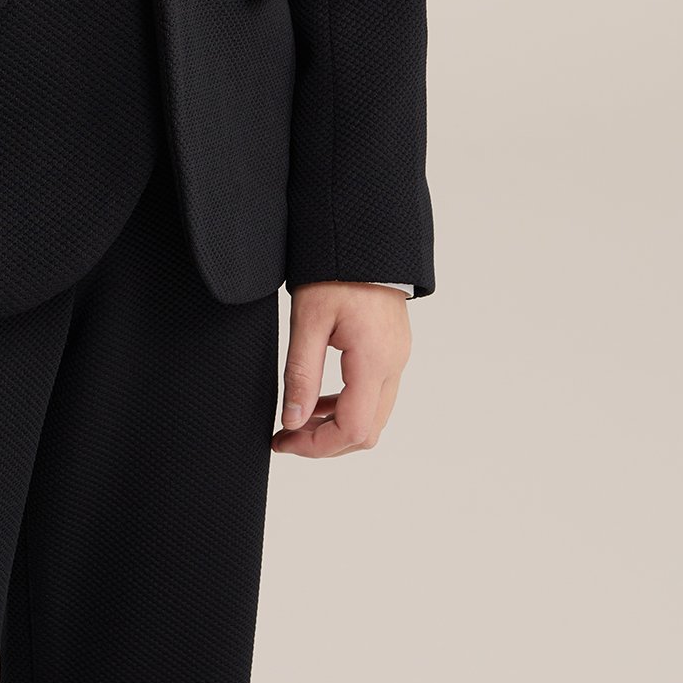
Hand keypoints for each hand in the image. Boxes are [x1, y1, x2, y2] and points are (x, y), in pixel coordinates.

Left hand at [272, 281, 410, 457]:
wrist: (364, 236)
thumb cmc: (337, 268)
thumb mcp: (308, 320)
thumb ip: (301, 374)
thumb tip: (293, 421)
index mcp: (374, 360)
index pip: (352, 430)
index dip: (316, 446)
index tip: (284, 442)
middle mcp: (393, 365)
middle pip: (367, 432)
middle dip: (326, 443)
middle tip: (288, 436)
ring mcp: (398, 358)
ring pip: (374, 417)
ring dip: (337, 425)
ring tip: (299, 418)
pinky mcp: (393, 349)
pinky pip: (376, 394)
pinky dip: (349, 406)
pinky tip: (320, 397)